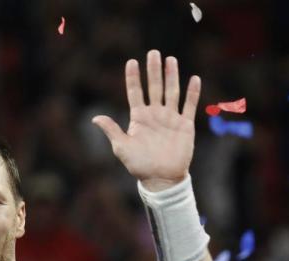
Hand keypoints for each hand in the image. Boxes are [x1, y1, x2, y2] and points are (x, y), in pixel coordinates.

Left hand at [92, 50, 200, 191]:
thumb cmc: (139, 165)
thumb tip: (94, 118)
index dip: (133, 77)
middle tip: (153, 52)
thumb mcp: (121, 148)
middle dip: (154, 70)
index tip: (132, 62)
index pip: (135, 92)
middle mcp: (155, 114)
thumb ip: (111, 130)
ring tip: (170, 59)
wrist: (161, 179)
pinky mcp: (185, 125)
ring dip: (172, 76)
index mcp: (139, 118)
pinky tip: (194, 78)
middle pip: (154, 87)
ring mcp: (170, 118)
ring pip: (171, 92)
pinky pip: (189, 106)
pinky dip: (192, 93)